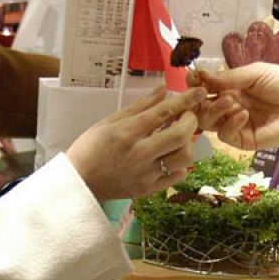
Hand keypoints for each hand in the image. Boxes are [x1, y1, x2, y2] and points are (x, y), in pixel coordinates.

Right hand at [68, 86, 206, 201]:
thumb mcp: (109, 122)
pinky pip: (177, 176)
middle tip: (187, 115)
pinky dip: (181, 163)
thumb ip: (140, 106)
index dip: (185, 101)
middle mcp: (138, 154)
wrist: (79, 183)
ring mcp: (145, 175)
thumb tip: (164, 89)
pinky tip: (173, 155)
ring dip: (188, 142)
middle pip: (180, 135)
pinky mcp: (148, 190)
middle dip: (191, 120)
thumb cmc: (90, 148)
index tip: (199, 92)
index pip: (163, 113)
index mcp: (126, 133)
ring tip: (179, 136)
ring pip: (184, 157)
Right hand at [187, 64, 278, 150]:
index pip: (205, 89)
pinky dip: (229, 123)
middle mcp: (231, 106)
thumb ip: (227, 78)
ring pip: (209, 123)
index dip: (196, 84)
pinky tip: (243, 114)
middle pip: (201, 108)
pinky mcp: (245, 141)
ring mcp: (236, 125)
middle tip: (201, 93)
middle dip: (198, 100)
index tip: (192, 79)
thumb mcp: (255, 73)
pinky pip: (226, 135)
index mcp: (233, 88)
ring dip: (214, 110)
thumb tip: (199, 76)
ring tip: (230, 101)